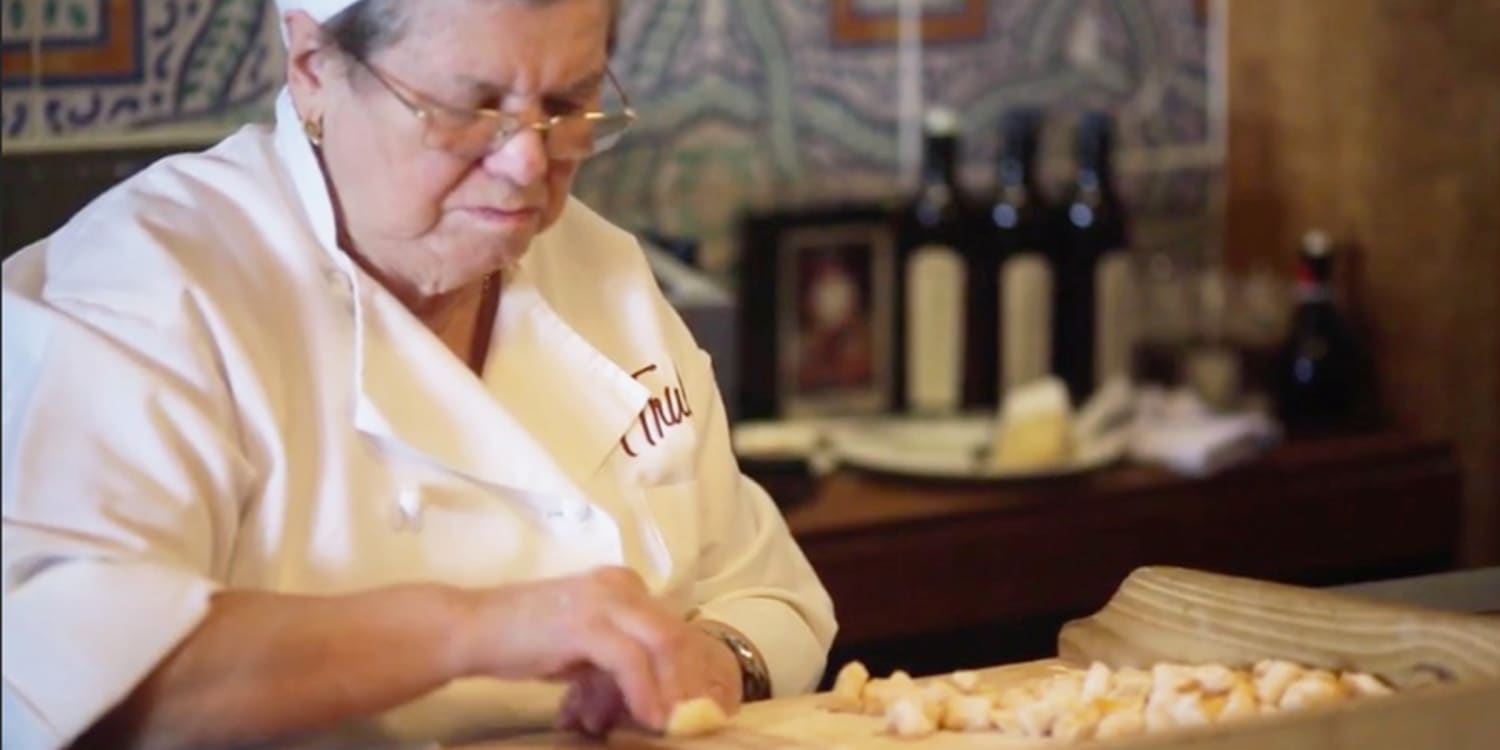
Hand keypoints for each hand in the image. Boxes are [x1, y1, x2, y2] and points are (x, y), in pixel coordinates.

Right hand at [460, 567, 739, 731]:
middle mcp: (622, 584)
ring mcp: (606, 600)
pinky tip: (648, 717)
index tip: (693, 703)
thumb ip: (618, 662)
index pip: (673, 625)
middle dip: (688, 681)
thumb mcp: (583, 647)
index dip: (689, 668)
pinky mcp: (587, 623)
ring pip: (664, 645)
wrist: (472, 628)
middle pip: (678, 634)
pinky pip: (632, 661)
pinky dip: (645, 693)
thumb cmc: (523, 639)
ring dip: (672, 690)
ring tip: (672, 723)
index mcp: (624, 584)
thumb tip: (652, 702)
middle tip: (691, 719)